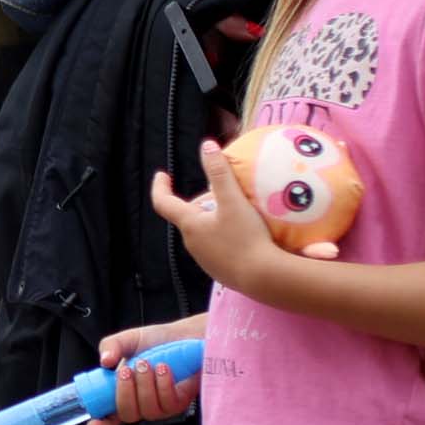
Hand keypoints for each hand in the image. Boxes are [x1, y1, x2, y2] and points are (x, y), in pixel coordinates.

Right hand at [83, 318, 206, 424]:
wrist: (183, 337)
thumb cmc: (155, 341)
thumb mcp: (127, 340)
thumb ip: (111, 346)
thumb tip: (105, 361)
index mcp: (122, 394)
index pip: (108, 419)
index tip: (94, 423)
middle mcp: (140, 405)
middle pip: (127, 415)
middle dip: (125, 393)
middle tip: (127, 370)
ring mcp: (159, 407)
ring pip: (148, 410)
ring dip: (145, 385)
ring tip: (146, 363)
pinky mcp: (179, 404)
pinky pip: (168, 403)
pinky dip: (163, 384)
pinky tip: (163, 368)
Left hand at [147, 143, 276, 290]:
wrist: (264, 278)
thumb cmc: (247, 237)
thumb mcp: (234, 201)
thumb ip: (220, 173)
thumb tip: (206, 146)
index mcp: (190, 225)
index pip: (164, 203)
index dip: (160, 186)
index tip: (162, 174)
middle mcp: (192, 244)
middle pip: (190, 216)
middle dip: (202, 203)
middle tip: (223, 192)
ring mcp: (206, 261)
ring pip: (205, 232)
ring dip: (215, 220)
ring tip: (238, 212)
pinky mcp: (220, 272)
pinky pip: (219, 247)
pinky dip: (226, 237)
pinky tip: (246, 235)